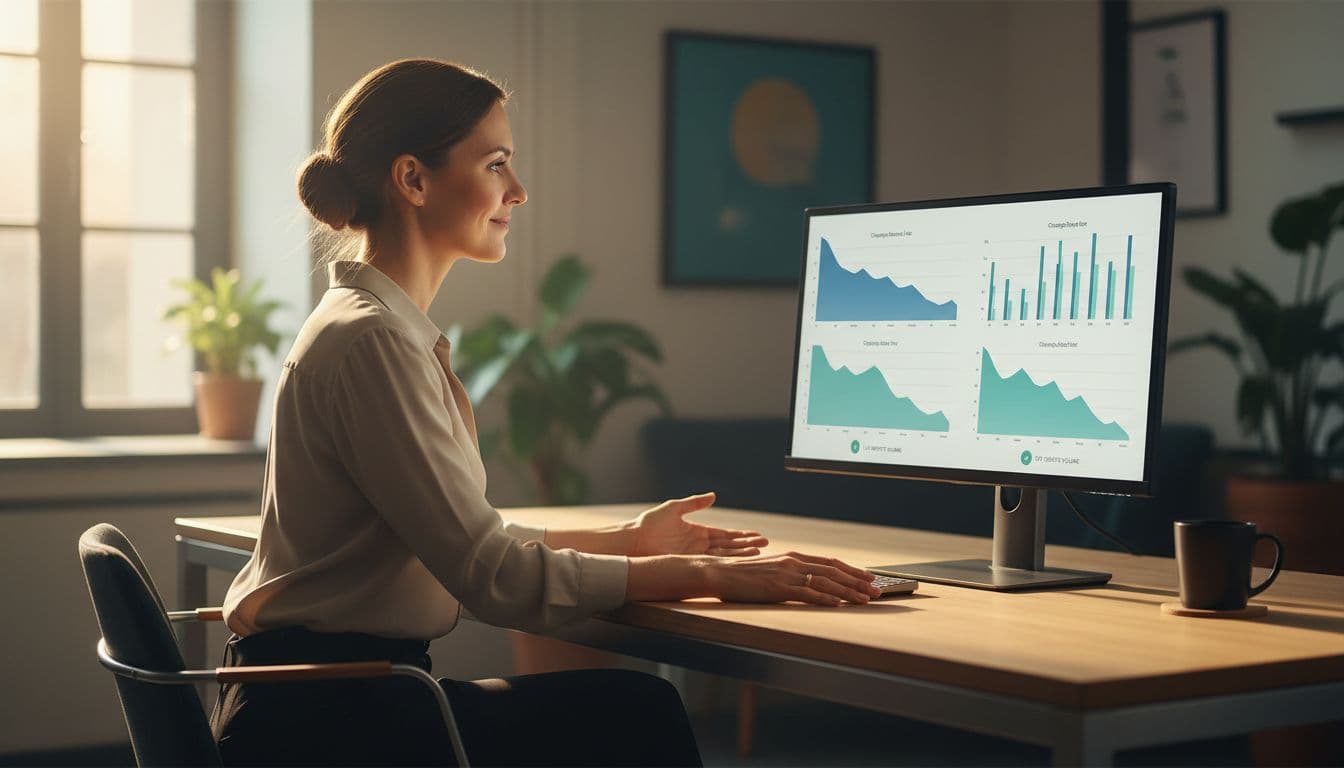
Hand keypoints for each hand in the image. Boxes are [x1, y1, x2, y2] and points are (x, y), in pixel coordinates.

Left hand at [629, 492, 768, 556]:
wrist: (633, 540)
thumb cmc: (649, 523)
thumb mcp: (674, 508)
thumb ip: (694, 503)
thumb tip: (713, 495)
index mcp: (697, 532)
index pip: (724, 535)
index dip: (741, 535)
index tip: (756, 535)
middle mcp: (699, 546)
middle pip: (728, 546)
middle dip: (747, 545)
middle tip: (766, 544)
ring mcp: (694, 556)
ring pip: (724, 556)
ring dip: (741, 554)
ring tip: (759, 552)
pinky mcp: (688, 563)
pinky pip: (712, 563)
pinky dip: (727, 562)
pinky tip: (741, 561)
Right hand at [708, 551, 879, 605]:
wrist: (718, 573)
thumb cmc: (743, 576)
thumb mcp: (771, 570)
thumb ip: (790, 574)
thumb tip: (807, 583)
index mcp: (794, 557)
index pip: (831, 563)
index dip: (852, 571)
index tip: (869, 579)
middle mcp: (794, 562)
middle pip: (834, 571)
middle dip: (858, 582)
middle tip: (877, 591)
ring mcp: (787, 574)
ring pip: (826, 583)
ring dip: (849, 592)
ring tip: (866, 600)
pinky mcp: (778, 588)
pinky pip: (807, 594)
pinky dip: (825, 599)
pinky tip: (839, 604)